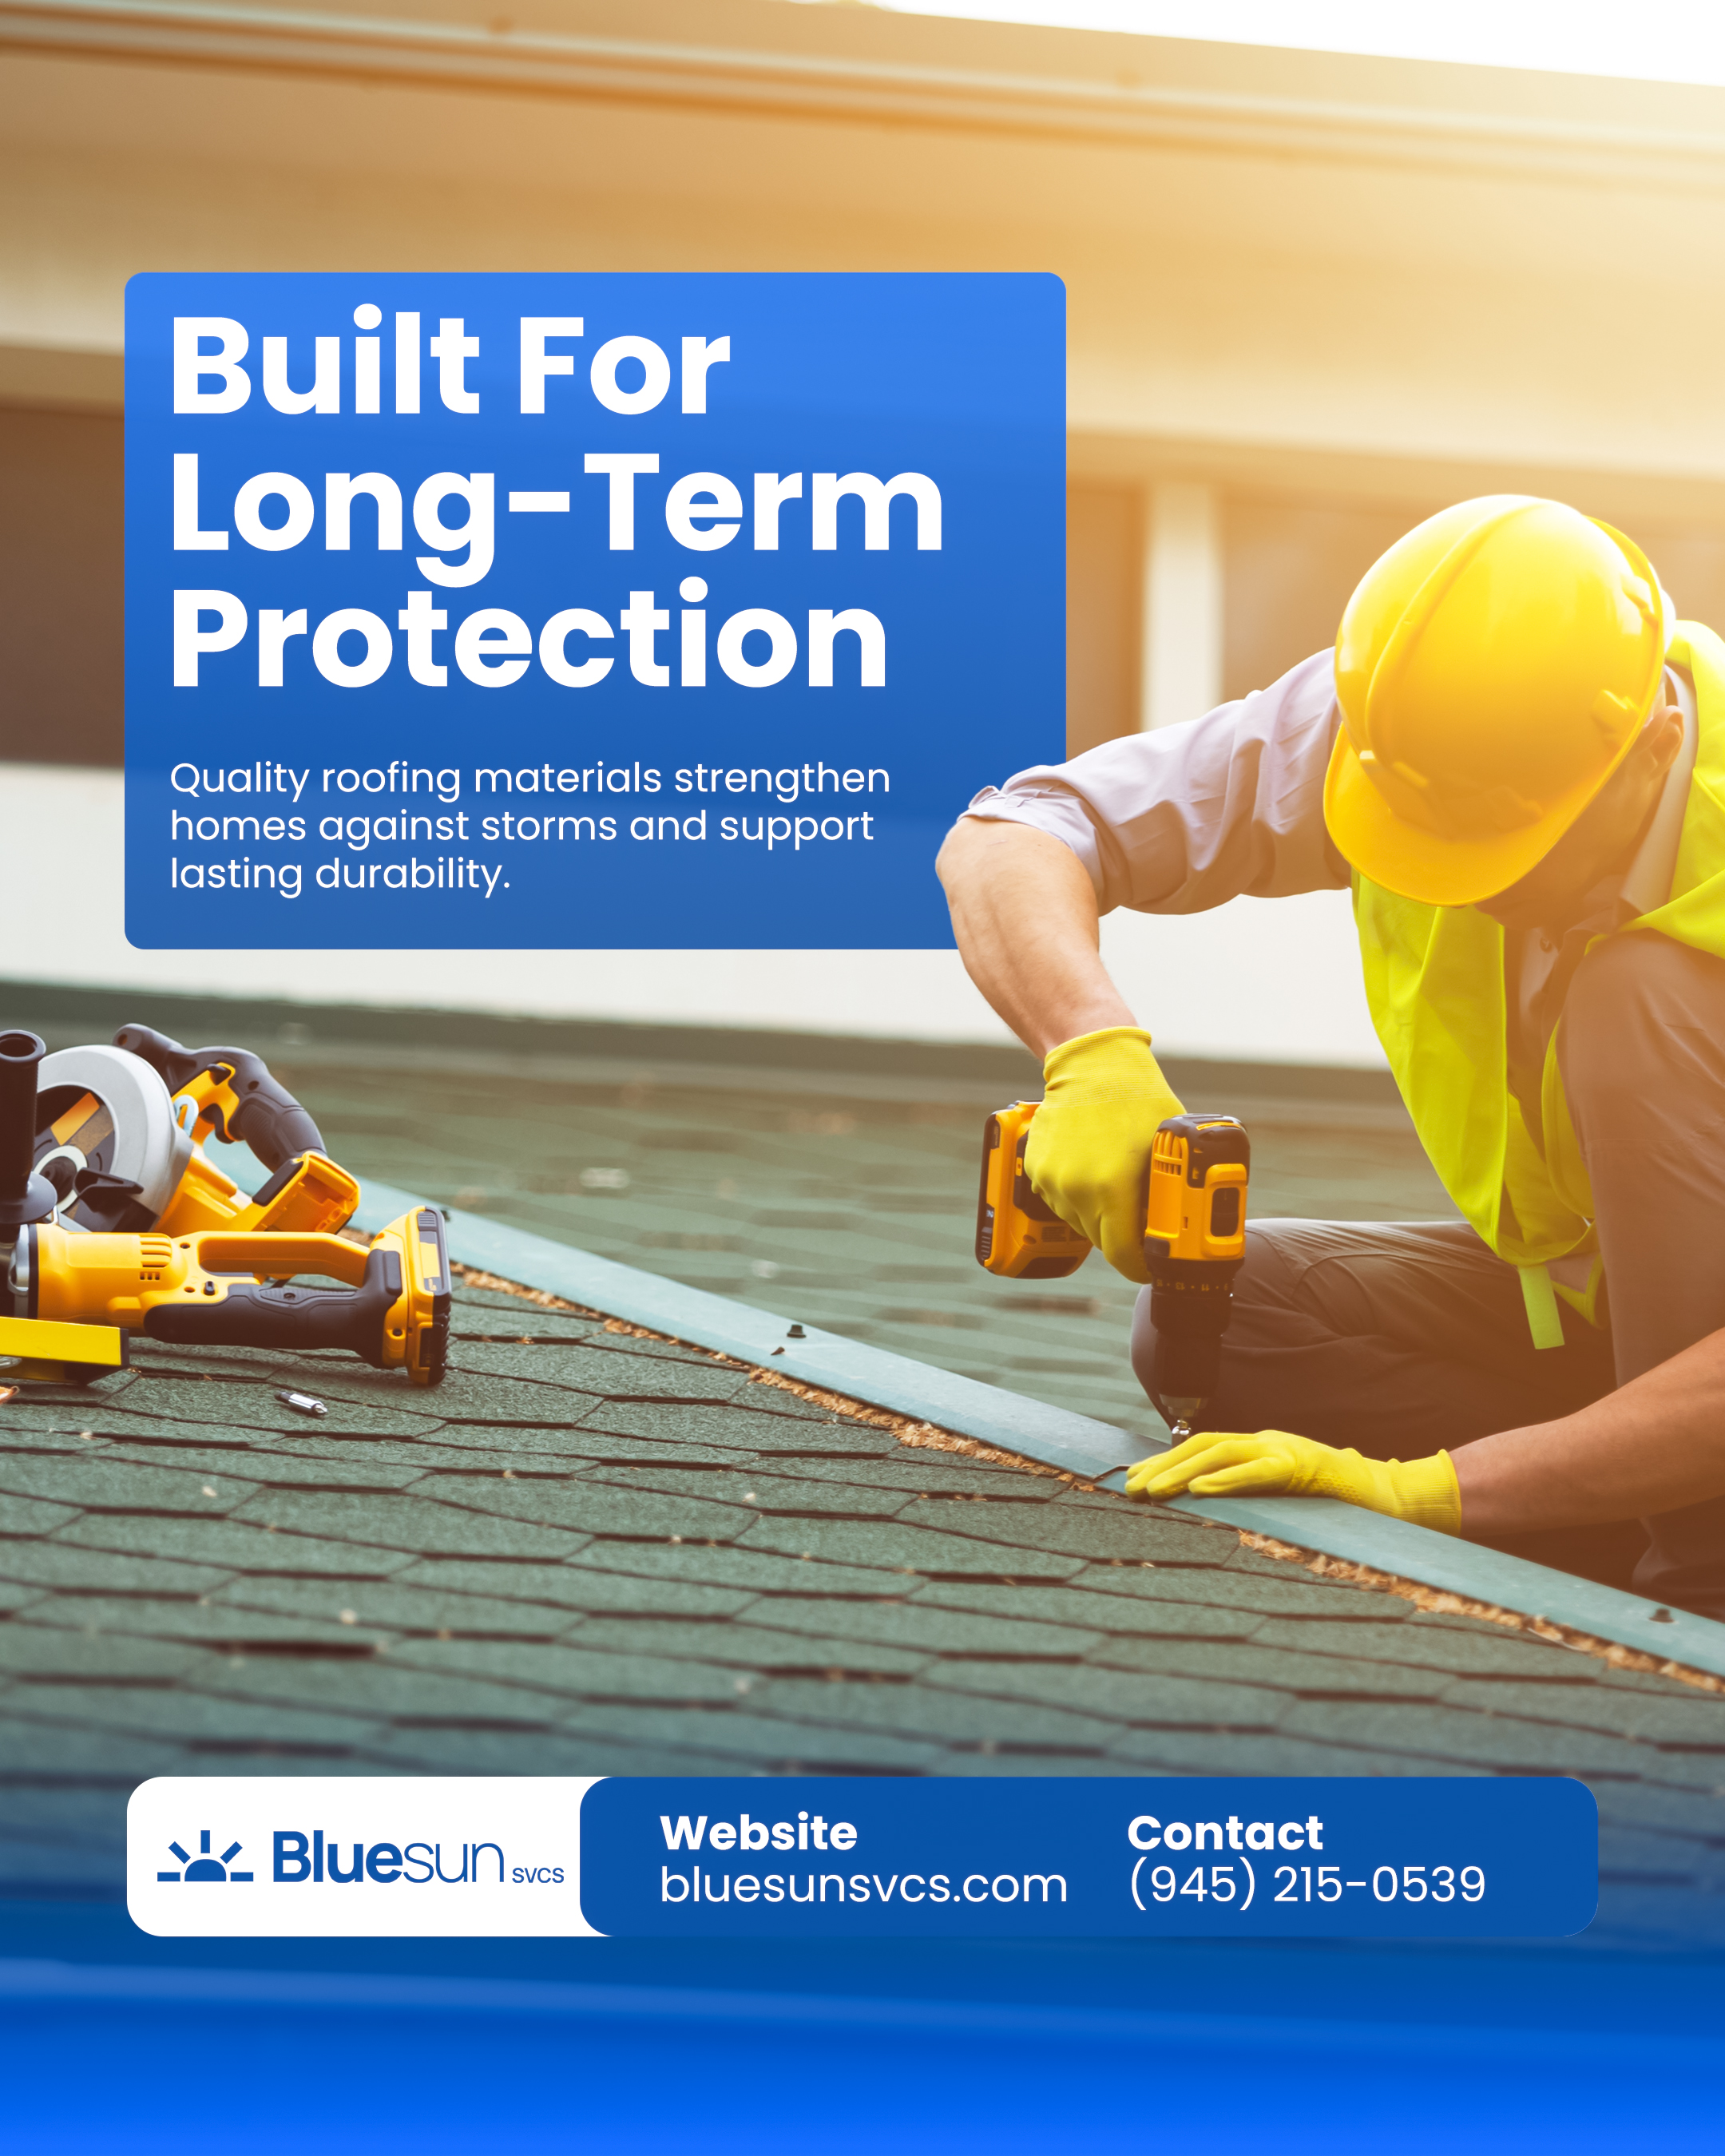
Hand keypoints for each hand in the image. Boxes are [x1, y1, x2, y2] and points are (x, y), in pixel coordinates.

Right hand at [1024, 1027, 1183, 1283]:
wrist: (1093, 1063)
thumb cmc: (1137, 1099)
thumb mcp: (1167, 1149)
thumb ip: (1168, 1194)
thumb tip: (1176, 1229)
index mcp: (1110, 1188)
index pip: (1123, 1255)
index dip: (1141, 1265)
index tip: (1151, 1263)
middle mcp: (1075, 1190)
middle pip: (1101, 1240)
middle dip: (1123, 1235)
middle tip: (1142, 1216)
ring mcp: (1050, 1180)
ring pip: (1079, 1221)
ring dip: (1099, 1214)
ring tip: (1117, 1183)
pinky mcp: (1036, 1168)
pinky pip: (1060, 1199)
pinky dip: (1078, 1194)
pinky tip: (1094, 1169)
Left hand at [1125, 1428, 1460, 1534]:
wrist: (1395, 1497)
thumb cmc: (1340, 1502)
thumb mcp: (1285, 1495)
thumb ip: (1253, 1494)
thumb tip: (1209, 1506)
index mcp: (1262, 1448)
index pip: (1204, 1448)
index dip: (1168, 1461)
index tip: (1136, 1479)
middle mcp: (1270, 1442)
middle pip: (1204, 1447)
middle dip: (1164, 1466)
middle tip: (1132, 1489)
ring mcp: (1288, 1451)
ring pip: (1224, 1454)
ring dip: (1183, 1472)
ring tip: (1154, 1491)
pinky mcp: (1307, 1468)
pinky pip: (1261, 1472)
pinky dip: (1229, 1480)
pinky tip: (1201, 1492)